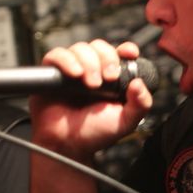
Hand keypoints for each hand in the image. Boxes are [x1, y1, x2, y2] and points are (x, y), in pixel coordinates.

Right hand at [29, 40, 153, 159]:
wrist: (67, 146)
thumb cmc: (95, 134)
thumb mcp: (125, 122)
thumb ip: (140, 104)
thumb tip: (139, 83)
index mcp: (112, 79)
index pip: (120, 53)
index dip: (126, 49)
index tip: (130, 53)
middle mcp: (92, 71)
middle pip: (100, 47)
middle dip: (107, 58)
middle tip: (109, 78)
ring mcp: (72, 71)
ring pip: (80, 48)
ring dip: (89, 62)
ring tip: (91, 85)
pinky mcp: (52, 74)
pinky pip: (57, 55)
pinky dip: (67, 61)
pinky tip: (75, 75)